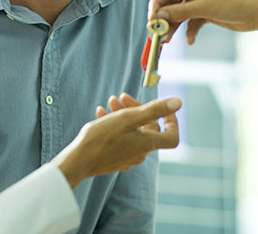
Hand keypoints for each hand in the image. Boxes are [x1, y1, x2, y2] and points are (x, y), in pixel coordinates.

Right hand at [52, 96, 180, 188]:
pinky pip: (120, 139)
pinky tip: (100, 114)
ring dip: (123, 114)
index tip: (161, 108)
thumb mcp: (128, 117)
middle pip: (147, 128)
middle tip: (120, 97)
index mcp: (148, 144)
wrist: (78, 161)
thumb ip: (154, 109)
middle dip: (136, 109)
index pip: (172, 136)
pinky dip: (114, 125)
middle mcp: (141, 153)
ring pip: (131, 131)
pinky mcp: (115, 159)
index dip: (171, 121)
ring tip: (108, 103)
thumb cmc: (102, 138)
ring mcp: (128, 158)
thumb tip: (179, 102)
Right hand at [148, 0, 257, 43]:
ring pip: (180, 13)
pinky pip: (191, 21)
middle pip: (172, 2)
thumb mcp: (205, 8)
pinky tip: (191, 40)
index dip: (157, 4)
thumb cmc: (235, 3)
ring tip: (167, 41)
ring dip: (174, 27)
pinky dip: (189, 30)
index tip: (150, 19)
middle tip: (156, 33)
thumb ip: (181, 12)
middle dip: (164, 18)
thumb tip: (159, 16)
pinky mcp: (205, 11)